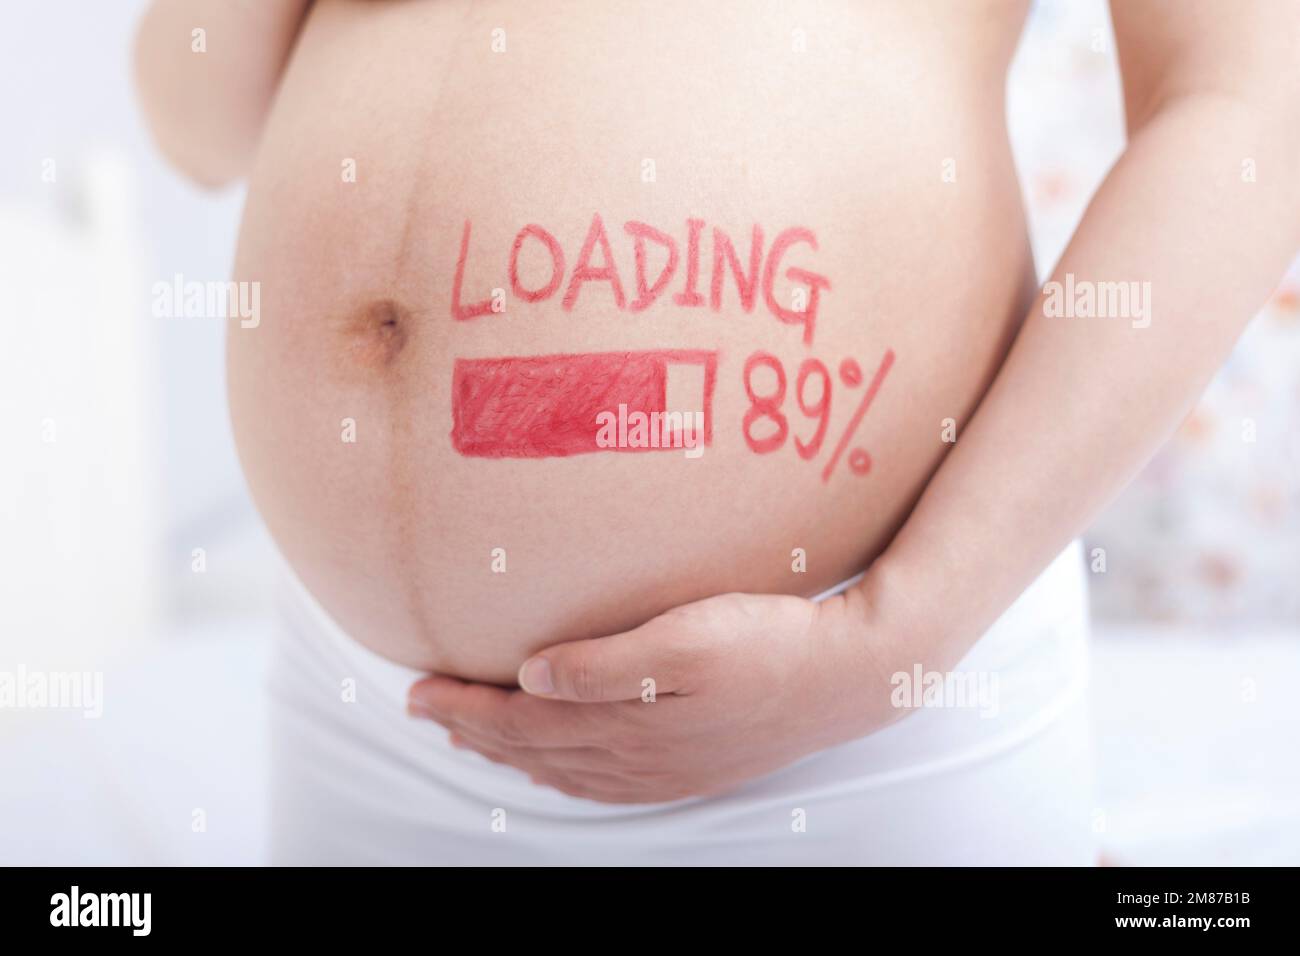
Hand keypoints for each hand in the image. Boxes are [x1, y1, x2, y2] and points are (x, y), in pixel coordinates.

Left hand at [407, 587, 901, 803]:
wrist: (849, 677)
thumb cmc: (770, 642)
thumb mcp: (687, 638)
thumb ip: (605, 664)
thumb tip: (530, 678)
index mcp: (627, 725)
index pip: (521, 722)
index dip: (464, 708)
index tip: (416, 689)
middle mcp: (636, 759)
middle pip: (531, 750)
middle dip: (471, 729)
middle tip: (421, 707)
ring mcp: (664, 770)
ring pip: (562, 769)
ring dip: (508, 753)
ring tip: (471, 735)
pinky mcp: (689, 768)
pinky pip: (602, 783)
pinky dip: (559, 773)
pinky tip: (554, 765)